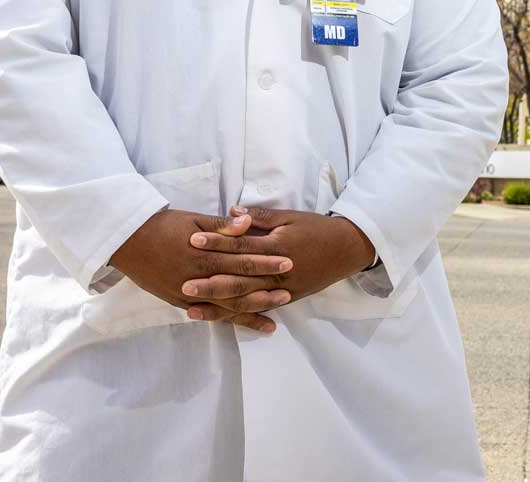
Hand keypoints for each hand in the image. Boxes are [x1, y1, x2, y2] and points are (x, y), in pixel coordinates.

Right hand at [108, 209, 293, 331]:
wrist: (127, 242)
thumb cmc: (162, 226)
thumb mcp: (193, 220)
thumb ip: (221, 226)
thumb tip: (247, 224)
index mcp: (203, 253)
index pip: (241, 259)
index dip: (265, 262)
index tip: (288, 262)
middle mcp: (196, 278)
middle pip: (237, 286)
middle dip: (264, 290)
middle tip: (289, 293)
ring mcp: (187, 294)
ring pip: (224, 306)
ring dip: (249, 311)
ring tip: (273, 318)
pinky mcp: (180, 302)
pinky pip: (208, 314)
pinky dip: (228, 320)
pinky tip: (244, 326)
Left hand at [180, 205, 376, 323]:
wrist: (346, 249)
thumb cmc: (317, 229)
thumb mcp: (291, 216)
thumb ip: (261, 217)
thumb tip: (233, 212)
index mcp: (277, 246)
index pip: (241, 245)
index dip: (217, 242)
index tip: (192, 240)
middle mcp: (278, 272)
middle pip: (239, 279)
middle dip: (210, 283)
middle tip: (183, 284)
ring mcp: (282, 289)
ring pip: (246, 300)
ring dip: (219, 305)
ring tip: (191, 307)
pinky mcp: (285, 300)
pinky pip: (258, 310)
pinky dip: (238, 316)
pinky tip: (219, 318)